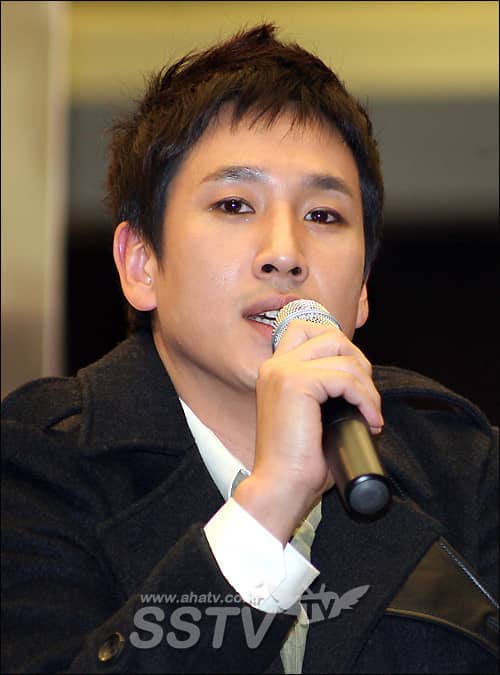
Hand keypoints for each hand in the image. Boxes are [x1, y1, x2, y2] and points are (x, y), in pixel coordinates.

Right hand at [232, 319, 382, 544]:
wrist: (280, 487)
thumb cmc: (298, 462)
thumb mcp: (311, 415)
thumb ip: (325, 391)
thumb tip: (359, 381)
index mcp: (274, 371)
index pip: (306, 329)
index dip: (339, 345)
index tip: (355, 379)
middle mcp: (275, 365)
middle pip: (330, 335)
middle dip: (358, 362)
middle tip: (366, 397)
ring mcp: (284, 372)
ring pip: (344, 357)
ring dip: (368, 387)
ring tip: (371, 414)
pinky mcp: (297, 383)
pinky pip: (346, 379)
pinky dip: (366, 399)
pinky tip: (370, 421)